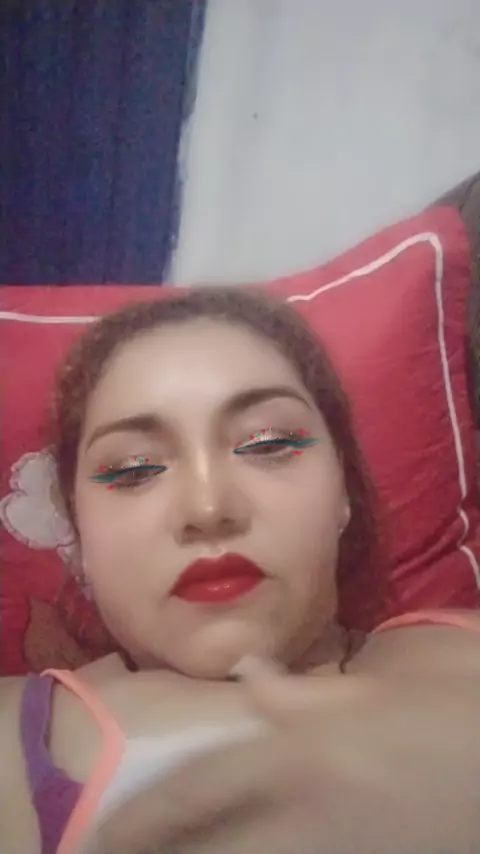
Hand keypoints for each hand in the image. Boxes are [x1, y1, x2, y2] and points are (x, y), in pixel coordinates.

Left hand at [90, 660, 478, 853]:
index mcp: (299, 754)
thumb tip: (249, 679)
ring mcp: (331, 849)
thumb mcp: (368, 690)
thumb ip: (299, 695)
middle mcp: (302, 812)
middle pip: (212, 849)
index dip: (144, 819)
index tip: (98, 839)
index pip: (199, 791)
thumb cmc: (443, 709)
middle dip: (158, 852)